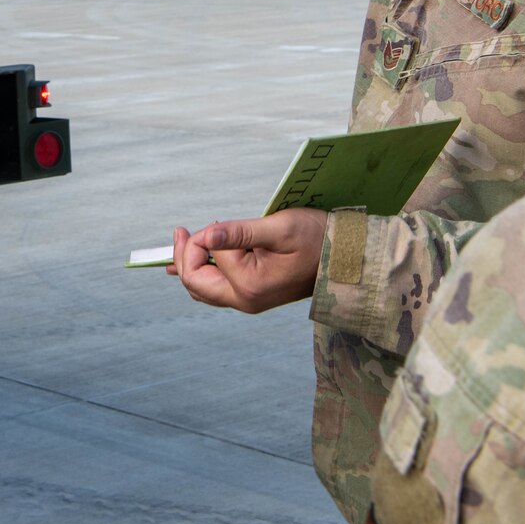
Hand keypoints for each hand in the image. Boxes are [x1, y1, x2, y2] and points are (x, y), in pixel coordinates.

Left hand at [165, 209, 324, 312]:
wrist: (345, 258)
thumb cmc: (317, 239)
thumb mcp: (278, 228)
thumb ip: (238, 232)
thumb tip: (206, 234)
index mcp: (249, 286)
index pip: (202, 262)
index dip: (197, 240)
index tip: (211, 222)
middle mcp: (246, 300)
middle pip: (195, 283)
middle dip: (184, 255)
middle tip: (179, 230)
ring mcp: (249, 301)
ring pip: (204, 288)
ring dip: (191, 264)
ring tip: (182, 241)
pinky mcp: (254, 295)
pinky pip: (217, 289)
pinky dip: (203, 273)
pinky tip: (189, 263)